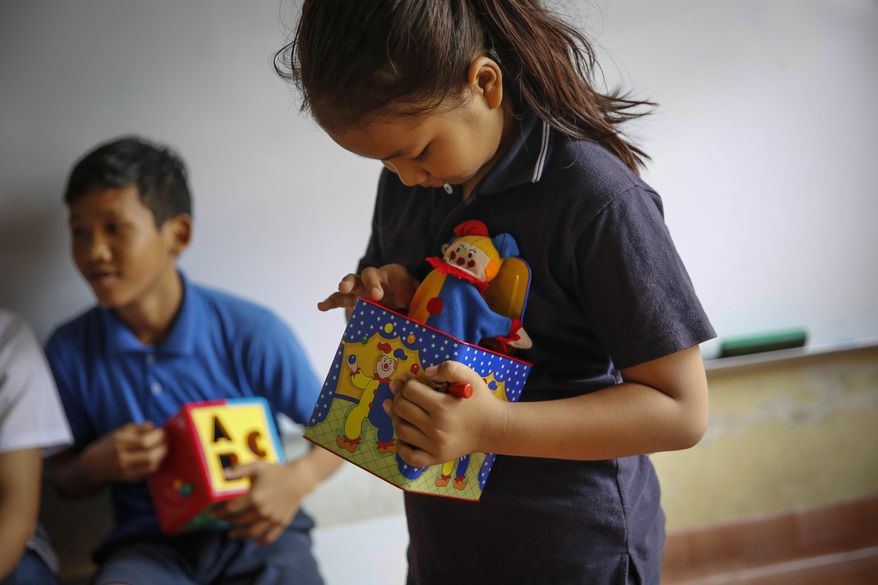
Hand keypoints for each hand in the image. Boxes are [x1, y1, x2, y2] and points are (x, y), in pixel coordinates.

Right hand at [83, 422, 166, 483]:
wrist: (94, 465)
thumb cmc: (110, 444)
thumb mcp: (121, 431)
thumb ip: (139, 428)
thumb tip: (154, 427)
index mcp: (120, 443)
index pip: (144, 441)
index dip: (158, 436)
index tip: (163, 431)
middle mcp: (123, 458)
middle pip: (150, 455)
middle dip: (163, 446)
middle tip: (167, 440)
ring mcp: (126, 470)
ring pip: (151, 465)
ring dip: (162, 456)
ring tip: (163, 448)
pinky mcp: (130, 479)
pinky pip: (148, 472)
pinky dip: (156, 464)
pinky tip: (157, 457)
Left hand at [212, 460, 310, 544]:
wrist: (299, 478)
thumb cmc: (277, 471)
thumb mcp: (257, 466)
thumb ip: (240, 470)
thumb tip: (224, 473)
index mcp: (254, 497)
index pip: (231, 509)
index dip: (218, 513)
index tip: (211, 514)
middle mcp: (262, 511)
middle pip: (239, 521)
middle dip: (228, 522)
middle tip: (223, 521)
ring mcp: (272, 518)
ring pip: (252, 532)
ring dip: (240, 534)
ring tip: (233, 534)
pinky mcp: (281, 523)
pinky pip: (269, 537)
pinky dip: (261, 542)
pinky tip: (255, 542)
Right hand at [317, 264, 418, 311]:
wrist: (408, 293)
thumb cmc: (414, 295)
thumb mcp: (419, 298)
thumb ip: (420, 306)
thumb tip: (425, 322)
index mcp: (392, 276)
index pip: (381, 276)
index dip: (376, 284)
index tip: (376, 295)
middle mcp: (376, 280)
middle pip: (362, 276)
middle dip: (353, 282)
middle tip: (346, 289)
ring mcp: (364, 289)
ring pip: (350, 286)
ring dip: (341, 291)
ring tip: (329, 300)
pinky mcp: (356, 298)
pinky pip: (341, 299)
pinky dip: (331, 302)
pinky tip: (321, 306)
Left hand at [386, 361, 509, 466]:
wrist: (493, 428)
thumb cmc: (479, 400)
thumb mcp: (470, 376)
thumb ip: (449, 368)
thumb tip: (426, 373)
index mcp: (442, 407)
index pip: (409, 391)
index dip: (407, 382)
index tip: (411, 381)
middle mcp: (436, 428)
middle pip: (401, 409)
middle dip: (398, 397)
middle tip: (403, 394)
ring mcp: (435, 446)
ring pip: (400, 431)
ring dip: (397, 418)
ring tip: (401, 411)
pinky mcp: (436, 458)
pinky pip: (409, 456)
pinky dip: (401, 446)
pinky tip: (404, 435)